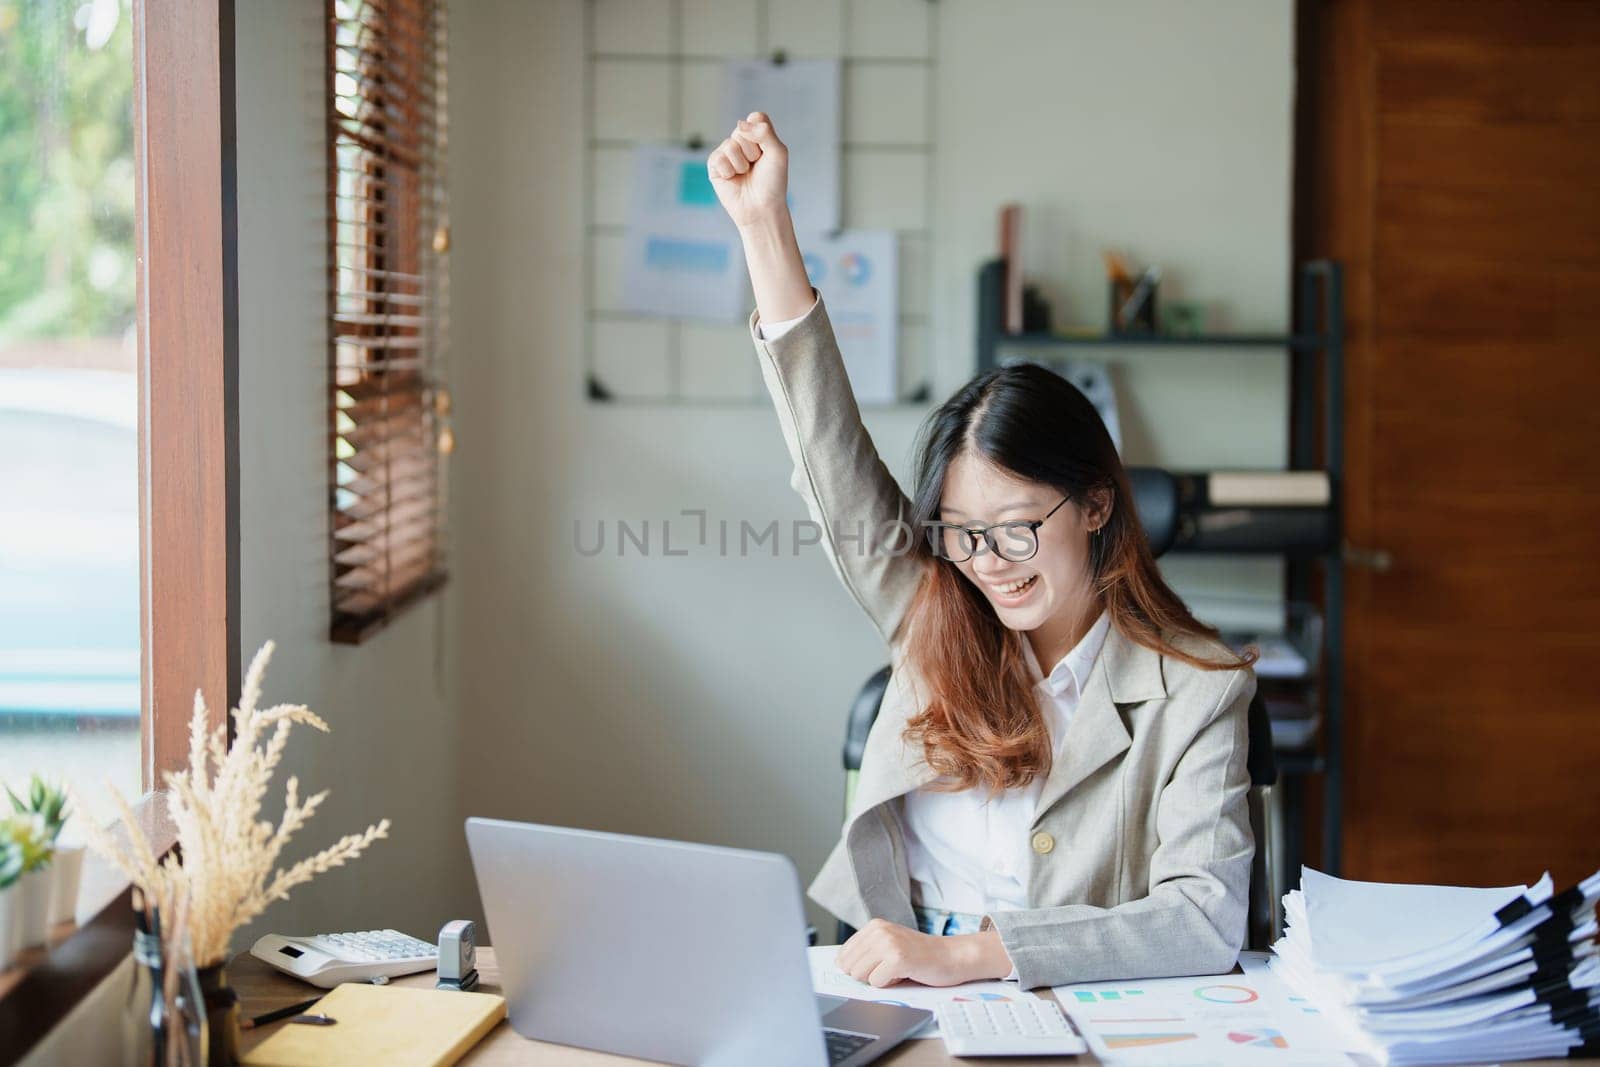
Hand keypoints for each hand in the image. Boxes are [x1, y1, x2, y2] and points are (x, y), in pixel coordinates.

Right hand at [707, 111, 787, 230]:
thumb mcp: (778, 153)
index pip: (756, 117)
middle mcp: (741, 140)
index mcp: (758, 135)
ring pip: (730, 145)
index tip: (767, 151)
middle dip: (752, 151)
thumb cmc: (772, 182)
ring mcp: (726, 152)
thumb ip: (764, 132)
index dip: (762, 133)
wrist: (761, 207)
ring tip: (745, 174)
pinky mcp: (714, 165)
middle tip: (756, 166)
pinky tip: (733, 179)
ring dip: (742, 163)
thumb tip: (740, 124)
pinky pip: (719, 158)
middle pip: (742, 130)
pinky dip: (729, 171)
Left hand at [835, 919, 1012, 987]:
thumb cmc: (920, 955)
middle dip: (868, 975)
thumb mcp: (889, 945)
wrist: (951, 956)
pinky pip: (877, 983)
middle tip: (891, 968)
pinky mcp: (897, 959)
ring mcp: (888, 943)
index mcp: (874, 926)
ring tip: (899, 970)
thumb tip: (840, 966)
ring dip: (879, 980)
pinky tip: (906, 973)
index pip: (843, 955)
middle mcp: (879, 931)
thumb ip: (867, 951)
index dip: (858, 968)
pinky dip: (890, 985)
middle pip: (849, 967)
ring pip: (860, 976)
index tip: (877, 966)